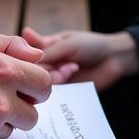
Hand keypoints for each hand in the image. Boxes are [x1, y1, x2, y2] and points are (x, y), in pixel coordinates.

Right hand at [0, 26, 52, 138]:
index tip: (26, 84)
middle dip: (25, 105)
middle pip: (34, 112)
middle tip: (8, 97)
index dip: (36, 84)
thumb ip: (9, 43)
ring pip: (16, 127)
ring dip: (7, 119)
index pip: (44, 83)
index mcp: (6, 70)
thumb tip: (36, 54)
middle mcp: (3, 99)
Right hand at [22, 26, 138, 89]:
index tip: (30, 57)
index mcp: (46, 49)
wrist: (115, 59)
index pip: (27, 55)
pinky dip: (61, 87)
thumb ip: (47, 51)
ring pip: (44, 83)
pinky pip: (56, 95)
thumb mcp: (67, 44)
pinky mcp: (67, 92)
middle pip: (34, 71)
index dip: (27, 57)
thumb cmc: (91, 45)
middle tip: (61, 65)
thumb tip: (23, 54)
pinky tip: (70, 77)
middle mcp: (49, 65)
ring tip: (71, 69)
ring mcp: (57, 79)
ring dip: (56, 77)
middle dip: (45, 68)